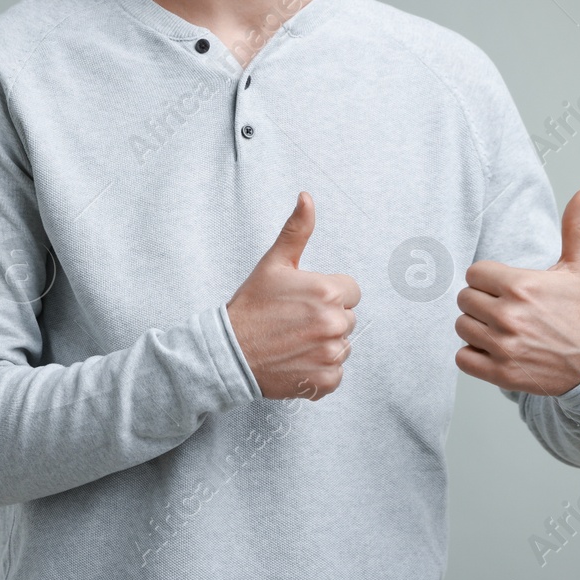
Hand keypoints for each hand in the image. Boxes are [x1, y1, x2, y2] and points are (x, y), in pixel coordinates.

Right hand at [226, 192, 360, 400]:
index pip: (350, 292)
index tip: (304, 301)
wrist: (228, 352)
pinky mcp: (325, 381)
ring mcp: (330, 355)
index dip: (328, 294)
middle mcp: (334, 324)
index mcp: (328, 292)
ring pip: (342, 346)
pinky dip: (319, 370)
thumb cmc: (252, 306)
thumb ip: (297, 230)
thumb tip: (307, 197)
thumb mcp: (274, 264)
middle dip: (326, 319)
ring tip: (294, 341)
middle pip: (348, 319)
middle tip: (295, 321)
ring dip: (324, 345)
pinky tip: (296, 360)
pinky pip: (335, 373)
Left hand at [454, 188, 579, 396]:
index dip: (487, 279)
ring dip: (476, 327)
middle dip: (481, 301)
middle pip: (464, 299)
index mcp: (522, 286)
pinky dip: (473, 355)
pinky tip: (493, 349)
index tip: (505, 287)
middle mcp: (509, 316)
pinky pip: (462, 358)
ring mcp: (504, 346)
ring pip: (461, 327)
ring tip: (500, 328)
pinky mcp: (502, 373)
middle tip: (504, 308)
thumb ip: (575, 228)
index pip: (474, 273)